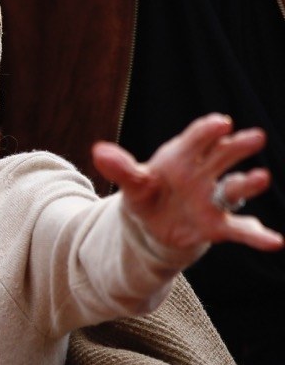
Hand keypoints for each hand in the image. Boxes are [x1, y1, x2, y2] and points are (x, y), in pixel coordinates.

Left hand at [93, 113, 283, 252]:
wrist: (154, 223)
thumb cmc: (148, 193)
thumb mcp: (133, 183)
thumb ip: (121, 169)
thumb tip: (98, 152)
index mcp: (183, 156)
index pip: (197, 139)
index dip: (208, 131)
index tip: (220, 123)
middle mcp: (205, 172)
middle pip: (223, 155)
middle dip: (238, 146)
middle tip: (255, 136)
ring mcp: (214, 198)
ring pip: (234, 188)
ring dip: (248, 183)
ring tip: (262, 177)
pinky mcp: (218, 225)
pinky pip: (240, 229)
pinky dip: (258, 236)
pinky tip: (275, 241)